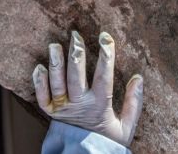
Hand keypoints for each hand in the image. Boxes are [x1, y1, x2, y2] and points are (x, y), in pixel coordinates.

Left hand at [33, 31, 142, 146]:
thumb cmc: (106, 141)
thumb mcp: (126, 127)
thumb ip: (133, 103)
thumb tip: (138, 77)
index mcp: (99, 106)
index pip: (104, 77)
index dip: (106, 56)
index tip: (106, 37)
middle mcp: (79, 105)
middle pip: (76, 77)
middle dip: (77, 54)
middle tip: (76, 35)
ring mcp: (63, 109)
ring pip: (58, 84)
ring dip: (56, 64)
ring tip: (54, 45)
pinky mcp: (51, 113)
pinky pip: (42, 98)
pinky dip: (39, 83)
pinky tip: (39, 67)